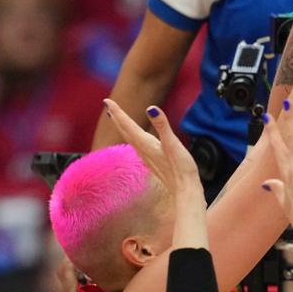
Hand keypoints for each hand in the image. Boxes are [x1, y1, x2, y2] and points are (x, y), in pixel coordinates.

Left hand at [103, 99, 205, 247]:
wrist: (185, 191)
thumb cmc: (182, 168)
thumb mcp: (173, 143)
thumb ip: (162, 125)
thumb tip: (151, 108)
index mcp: (146, 143)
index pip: (128, 124)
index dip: (118, 112)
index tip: (107, 100)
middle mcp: (143, 150)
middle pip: (126, 131)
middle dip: (117, 117)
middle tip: (108, 104)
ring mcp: (147, 157)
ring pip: (130, 138)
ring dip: (123, 126)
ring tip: (117, 118)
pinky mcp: (153, 161)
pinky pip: (137, 145)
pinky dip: (132, 136)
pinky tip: (135, 138)